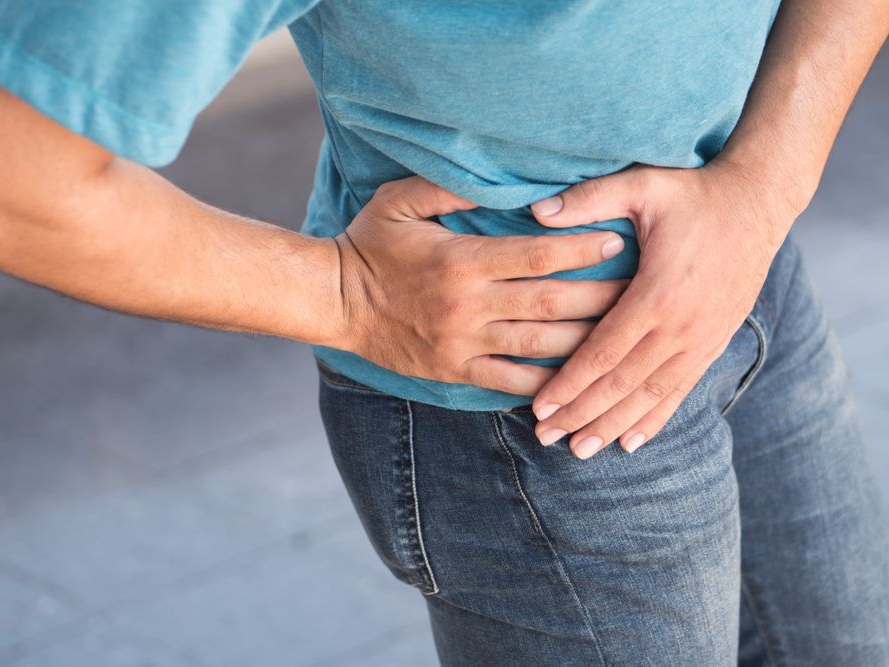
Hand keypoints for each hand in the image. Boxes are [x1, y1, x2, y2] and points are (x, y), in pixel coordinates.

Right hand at [335, 176, 628, 395]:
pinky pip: (511, 383)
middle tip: (644, 289)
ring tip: (627, 332)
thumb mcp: (398, 201)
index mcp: (462, 260)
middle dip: (603, 296)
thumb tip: (494, 177)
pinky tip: (581, 381)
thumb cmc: (369, 244)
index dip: (581, 248)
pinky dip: (547, 385)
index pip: (537, 256)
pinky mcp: (456, 370)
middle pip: (552, 302)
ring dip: (588, 340)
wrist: (334, 302)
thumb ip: (445, 187)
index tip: (618, 241)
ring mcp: (465, 342)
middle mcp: (470, 305)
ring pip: (541, 345)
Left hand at [528, 162, 796, 457]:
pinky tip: (630, 441)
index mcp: (657, 294)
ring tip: (580, 451)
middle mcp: (681, 326)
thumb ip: (589, 199)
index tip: (539, 408)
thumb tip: (536, 211)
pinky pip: (681, 390)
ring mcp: (701, 339)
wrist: (758, 202)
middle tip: (545, 437)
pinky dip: (654, 418)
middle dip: (581, 414)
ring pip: (650, 395)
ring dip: (613, 425)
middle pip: (622, 384)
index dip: (569, 384)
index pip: (603, 352)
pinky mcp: (714, 342)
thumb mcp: (642, 185)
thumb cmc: (694, 192)